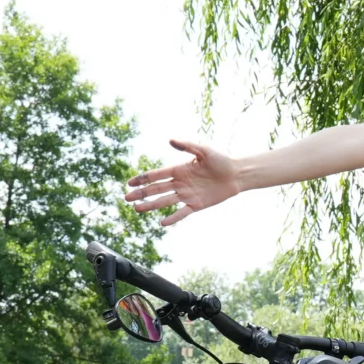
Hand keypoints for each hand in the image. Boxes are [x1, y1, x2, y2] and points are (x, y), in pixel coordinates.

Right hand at [125, 140, 243, 225]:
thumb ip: (187, 146)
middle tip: (126, 198)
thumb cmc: (221, 160)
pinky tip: (162, 223)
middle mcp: (180, 183)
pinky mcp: (196, 205)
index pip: (156, 175)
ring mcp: (187, 195)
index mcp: (179, 170)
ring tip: (137, 209)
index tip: (129, 183)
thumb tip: (170, 140)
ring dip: (151, 205)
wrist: (237, 175)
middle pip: (156, 189)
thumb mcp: (204, 150)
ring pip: (165, 201)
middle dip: (141, 193)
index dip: (143, 179)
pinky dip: (173, 218)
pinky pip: (182, 213)